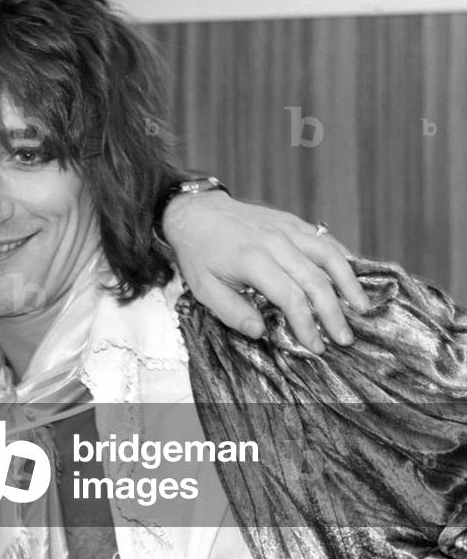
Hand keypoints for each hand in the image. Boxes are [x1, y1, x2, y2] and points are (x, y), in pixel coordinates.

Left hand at [163, 191, 368, 353]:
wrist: (197, 213)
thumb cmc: (199, 254)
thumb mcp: (203, 288)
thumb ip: (232, 312)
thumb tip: (261, 333)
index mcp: (252, 260)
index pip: (290, 297)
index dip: (306, 324)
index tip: (315, 346)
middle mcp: (274, 242)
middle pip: (315, 280)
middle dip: (333, 313)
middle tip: (345, 338)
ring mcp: (286, 229)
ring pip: (328, 255)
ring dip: (349, 283)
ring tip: (362, 308)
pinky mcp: (291, 221)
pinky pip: (323, 239)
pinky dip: (342, 257)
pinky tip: (353, 275)